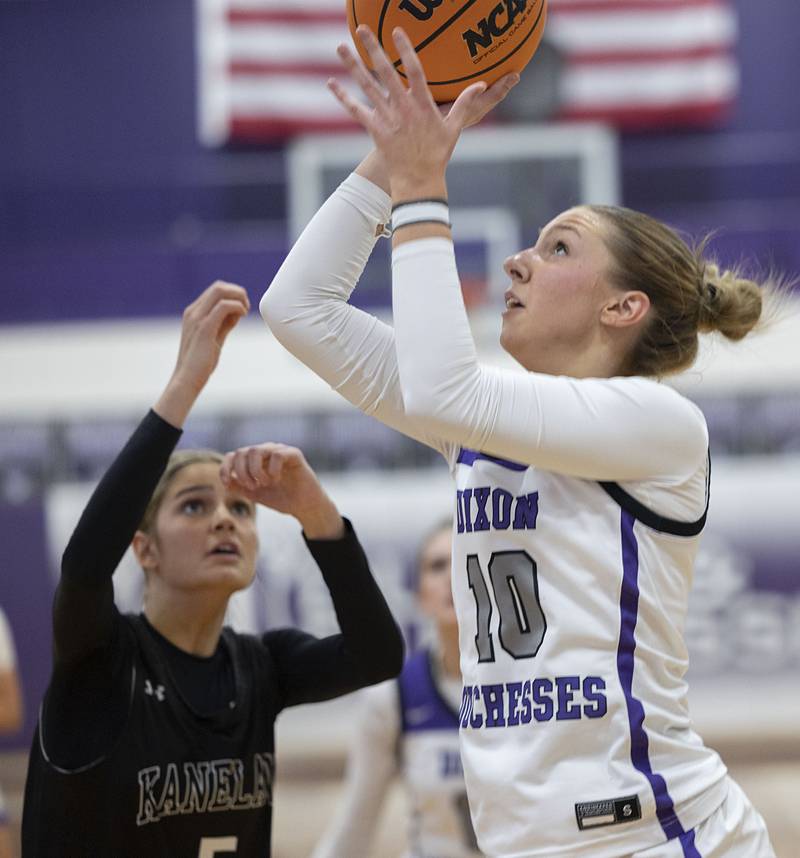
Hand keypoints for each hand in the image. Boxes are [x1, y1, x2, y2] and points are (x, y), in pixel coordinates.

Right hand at [172, 281, 249, 393]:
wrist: (187, 380)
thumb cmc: (201, 363)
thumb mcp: (214, 338)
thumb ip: (224, 324)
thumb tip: (237, 312)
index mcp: (193, 313)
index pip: (215, 291)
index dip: (233, 295)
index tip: (243, 309)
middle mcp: (193, 312)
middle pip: (219, 287)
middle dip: (238, 292)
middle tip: (247, 307)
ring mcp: (197, 318)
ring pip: (220, 291)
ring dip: (238, 297)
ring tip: (245, 311)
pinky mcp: (204, 327)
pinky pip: (224, 306)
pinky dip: (237, 306)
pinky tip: (242, 315)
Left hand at [221, 443, 344, 538]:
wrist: (305, 506)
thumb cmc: (281, 498)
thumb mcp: (254, 494)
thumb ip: (239, 486)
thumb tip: (224, 479)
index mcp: (255, 460)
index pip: (234, 455)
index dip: (226, 468)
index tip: (226, 484)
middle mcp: (266, 451)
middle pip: (242, 452)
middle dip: (242, 472)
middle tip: (252, 487)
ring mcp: (280, 451)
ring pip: (257, 450)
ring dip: (255, 470)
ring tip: (264, 484)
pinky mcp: (294, 454)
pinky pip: (277, 454)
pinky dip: (272, 469)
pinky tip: (276, 480)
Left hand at [328, 26, 518, 197]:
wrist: (418, 181)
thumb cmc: (437, 154)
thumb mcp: (454, 128)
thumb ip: (464, 103)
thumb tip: (481, 85)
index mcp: (423, 105)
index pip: (414, 70)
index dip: (405, 49)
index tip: (397, 31)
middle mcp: (403, 108)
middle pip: (385, 72)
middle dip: (373, 48)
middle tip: (362, 28)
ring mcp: (387, 118)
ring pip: (367, 87)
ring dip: (353, 66)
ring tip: (341, 47)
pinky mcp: (375, 130)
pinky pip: (356, 110)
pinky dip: (343, 97)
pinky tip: (331, 83)